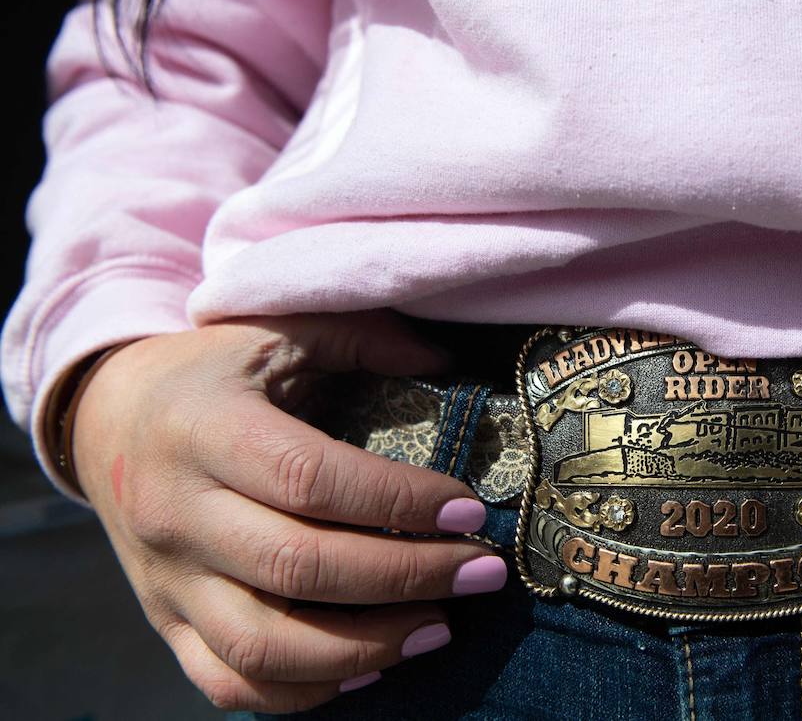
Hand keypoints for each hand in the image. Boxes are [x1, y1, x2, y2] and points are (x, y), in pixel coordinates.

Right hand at [71, 311, 504, 712]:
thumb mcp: (277, 330)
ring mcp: (167, 577)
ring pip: (262, 646)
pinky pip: (227, 683)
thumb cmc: (212, 371)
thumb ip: (363, 336)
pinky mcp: (164, 621)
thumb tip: (449, 364)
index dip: (397, 500)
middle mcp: (177, 511)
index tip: (469, 508)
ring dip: (365, 647)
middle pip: (297, 568)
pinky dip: (303, 691)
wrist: (105, 417)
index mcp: (205, 430)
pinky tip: (372, 666)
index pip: (310, 479)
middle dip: (406, 576)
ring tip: (440, 627)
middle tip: (482, 572)